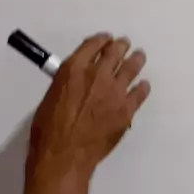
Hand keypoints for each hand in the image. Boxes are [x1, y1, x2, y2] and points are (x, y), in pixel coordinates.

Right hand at [27, 33, 149, 179]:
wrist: (65, 154)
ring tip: (139, 56)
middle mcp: (97, 75)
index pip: (92, 45)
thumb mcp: (52, 96)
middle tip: (125, 45)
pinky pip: (139, 93)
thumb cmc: (49, 129)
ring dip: (136, 60)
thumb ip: (68, 83)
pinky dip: (142, 87)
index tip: (106, 39)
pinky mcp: (126, 110)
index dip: (101, 40)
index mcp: (74, 69)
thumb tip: (77, 82)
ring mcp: (115, 92)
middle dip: (121, 46)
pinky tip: (144, 85)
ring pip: (131, 68)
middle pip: (115, 52)